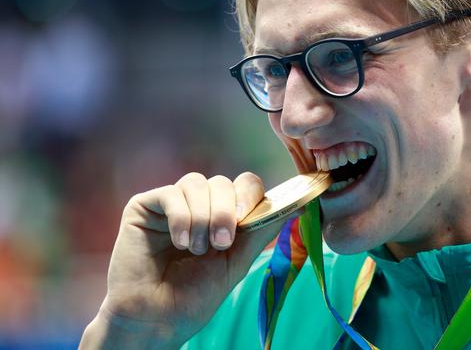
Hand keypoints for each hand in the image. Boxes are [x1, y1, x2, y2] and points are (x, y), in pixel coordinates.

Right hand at [80, 171, 282, 348]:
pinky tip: (180, 242)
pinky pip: (171, 194)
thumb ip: (260, 231)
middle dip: (226, 211)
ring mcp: (171, 204)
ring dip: (203, 217)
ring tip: (197, 249)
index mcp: (222, 215)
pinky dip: (181, 218)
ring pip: (197, 183)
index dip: (249, 196)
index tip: (246, 220)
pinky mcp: (144, 207)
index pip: (244, 185)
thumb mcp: (236, 262)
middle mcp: (198, 205)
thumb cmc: (193, 296)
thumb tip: (296, 205)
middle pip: (222, 182)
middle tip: (221, 243)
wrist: (154, 320)